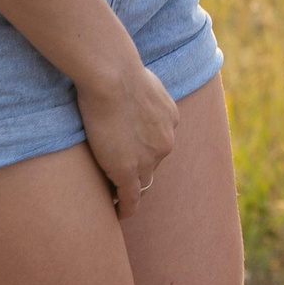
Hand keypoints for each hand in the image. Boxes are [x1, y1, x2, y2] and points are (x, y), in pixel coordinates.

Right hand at [76, 61, 178, 218]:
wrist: (113, 79)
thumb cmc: (120, 72)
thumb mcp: (144, 82)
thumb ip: (145, 96)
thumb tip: (135, 94)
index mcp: (170, 120)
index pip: (158, 143)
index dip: (144, 150)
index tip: (133, 154)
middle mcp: (166, 142)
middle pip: (153, 163)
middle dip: (139, 168)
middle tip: (121, 177)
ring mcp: (148, 159)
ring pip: (142, 181)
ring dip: (131, 188)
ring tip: (118, 197)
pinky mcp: (127, 171)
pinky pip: (131, 197)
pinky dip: (126, 207)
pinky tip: (119, 212)